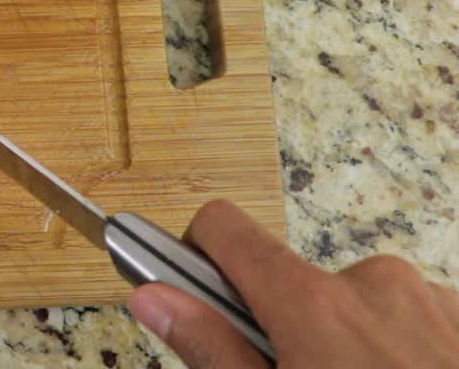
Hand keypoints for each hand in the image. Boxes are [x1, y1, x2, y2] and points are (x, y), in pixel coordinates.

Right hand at [129, 200, 458, 367]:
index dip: (196, 254)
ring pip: (359, 309)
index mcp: (312, 302)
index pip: (224, 229)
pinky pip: (414, 322)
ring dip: (352, 348)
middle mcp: (372, 283)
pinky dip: (400, 355)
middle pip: (295, 284)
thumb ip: (213, 349)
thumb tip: (152, 297)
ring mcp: (432, 300)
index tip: (197, 293)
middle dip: (288, 331)